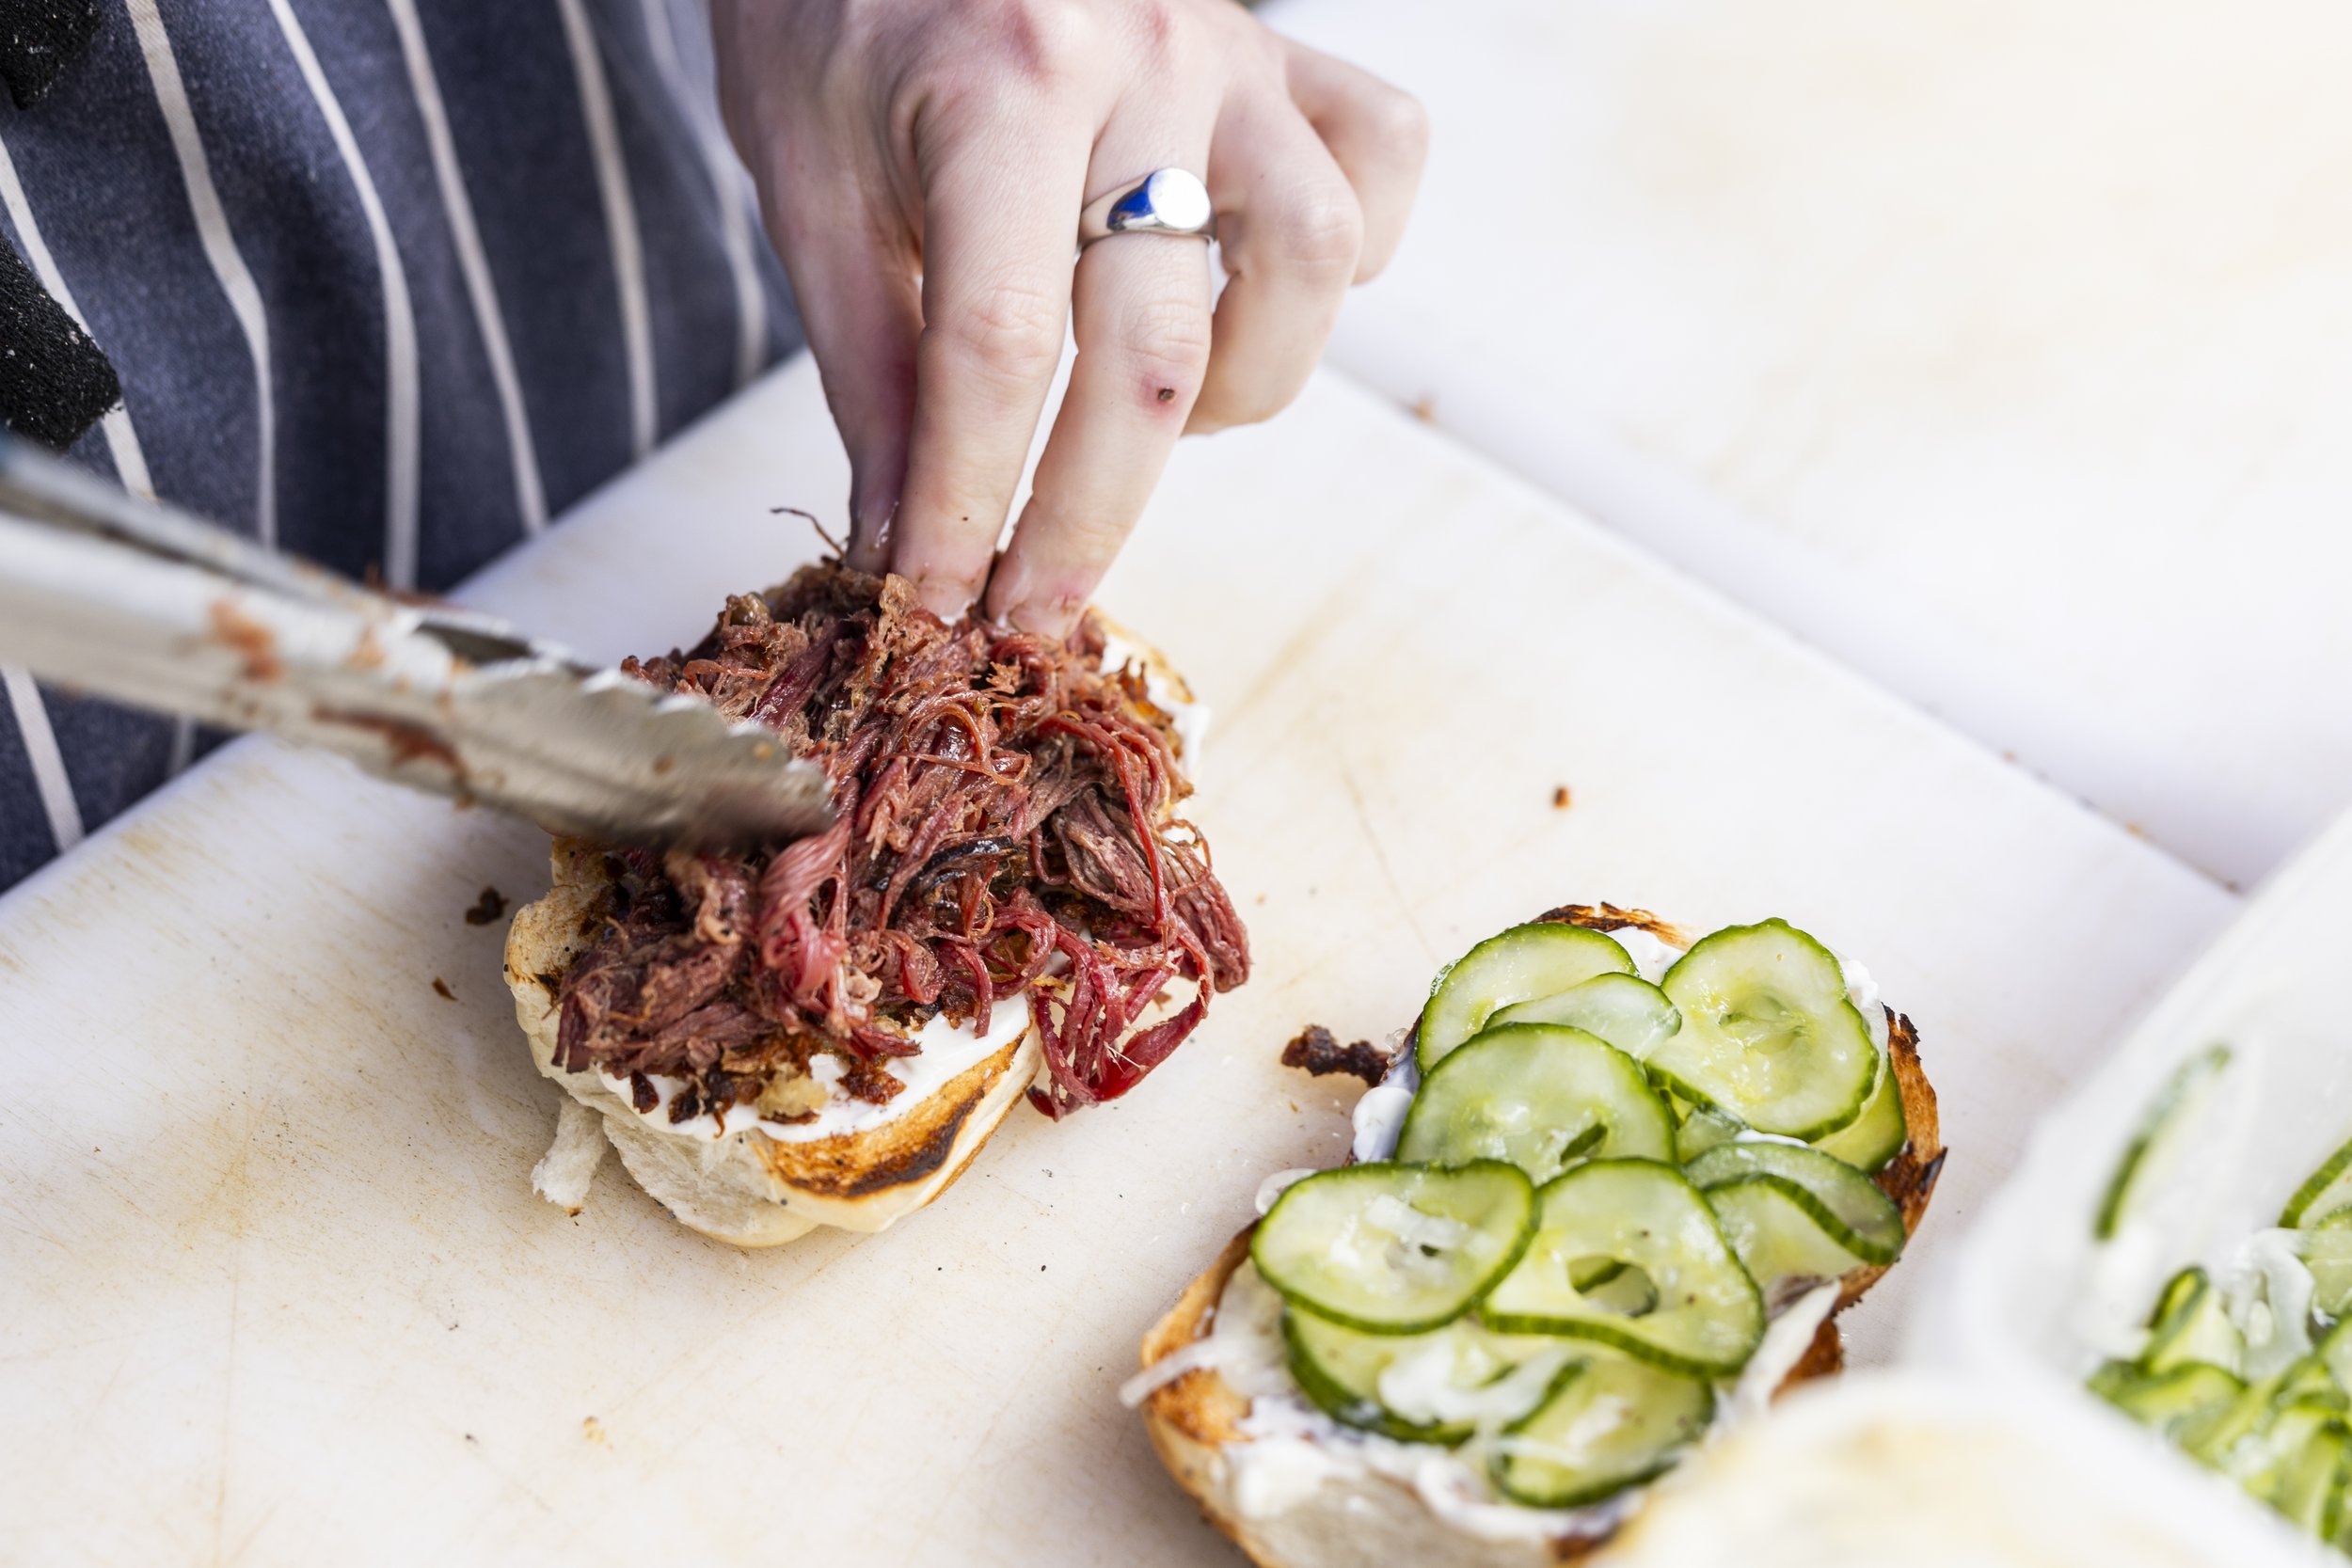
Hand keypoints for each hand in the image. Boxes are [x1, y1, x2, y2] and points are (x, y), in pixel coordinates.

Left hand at [713, 0, 1427, 634]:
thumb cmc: (830, 9)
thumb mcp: (807, 181)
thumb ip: (870, 366)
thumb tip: (907, 544)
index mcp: (996, 82)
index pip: (998, 345)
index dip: (968, 500)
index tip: (943, 602)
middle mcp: (1140, 58)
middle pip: (1153, 345)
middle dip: (1088, 513)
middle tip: (1034, 603)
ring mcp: (1232, 49)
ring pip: (1312, 262)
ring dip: (1239, 385)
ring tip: (1145, 410)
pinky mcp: (1283, 48)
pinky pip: (1381, 159)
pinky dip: (1343, 255)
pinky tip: (1248, 292)